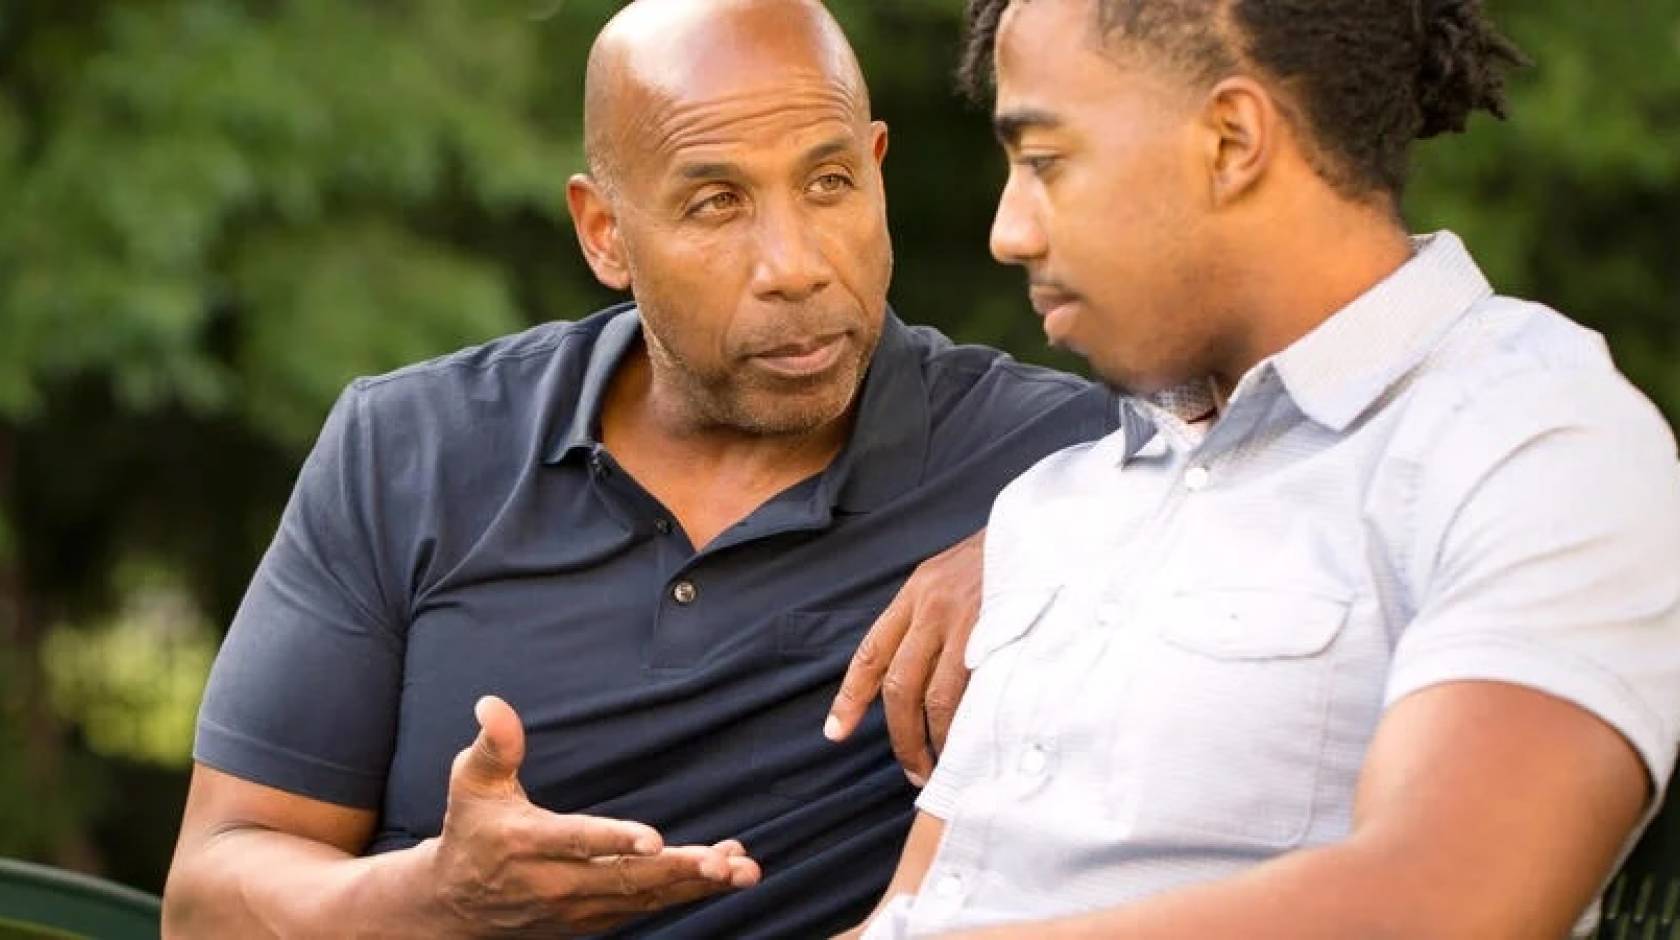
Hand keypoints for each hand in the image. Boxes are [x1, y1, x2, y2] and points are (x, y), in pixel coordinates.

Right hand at [430, 696, 759, 935]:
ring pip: (644, 897)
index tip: (654, 839)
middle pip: (624, 880)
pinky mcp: (596, 920)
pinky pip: (647, 906)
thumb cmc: (472, 831)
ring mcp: (579, 908)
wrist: (457, 905)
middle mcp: (556, 883)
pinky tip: (724, 871)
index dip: (615, 841)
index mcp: (527, 844)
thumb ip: (493, 745)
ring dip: (696, 884)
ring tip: (743, 869)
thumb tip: (492, 703)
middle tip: (725, 861)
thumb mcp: (472, 784)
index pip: (576, 843)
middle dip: (679, 871)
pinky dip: (687, 891)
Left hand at [825, 528, 984, 786]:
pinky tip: (977, 741)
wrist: (1053, 526)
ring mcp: (967, 619)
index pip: (871, 652)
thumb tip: (920, 678)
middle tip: (915, 769)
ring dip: (937, 739)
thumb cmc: (1007, 557)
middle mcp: (933, 604)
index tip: (836, 733)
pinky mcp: (1002, 633)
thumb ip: (933, 616)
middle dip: (902, 737)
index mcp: (917, 590)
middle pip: (899, 686)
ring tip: (946, 764)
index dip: (850, 697)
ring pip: (937, 698)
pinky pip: (977, 692)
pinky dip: (972, 724)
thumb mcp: (956, 573)